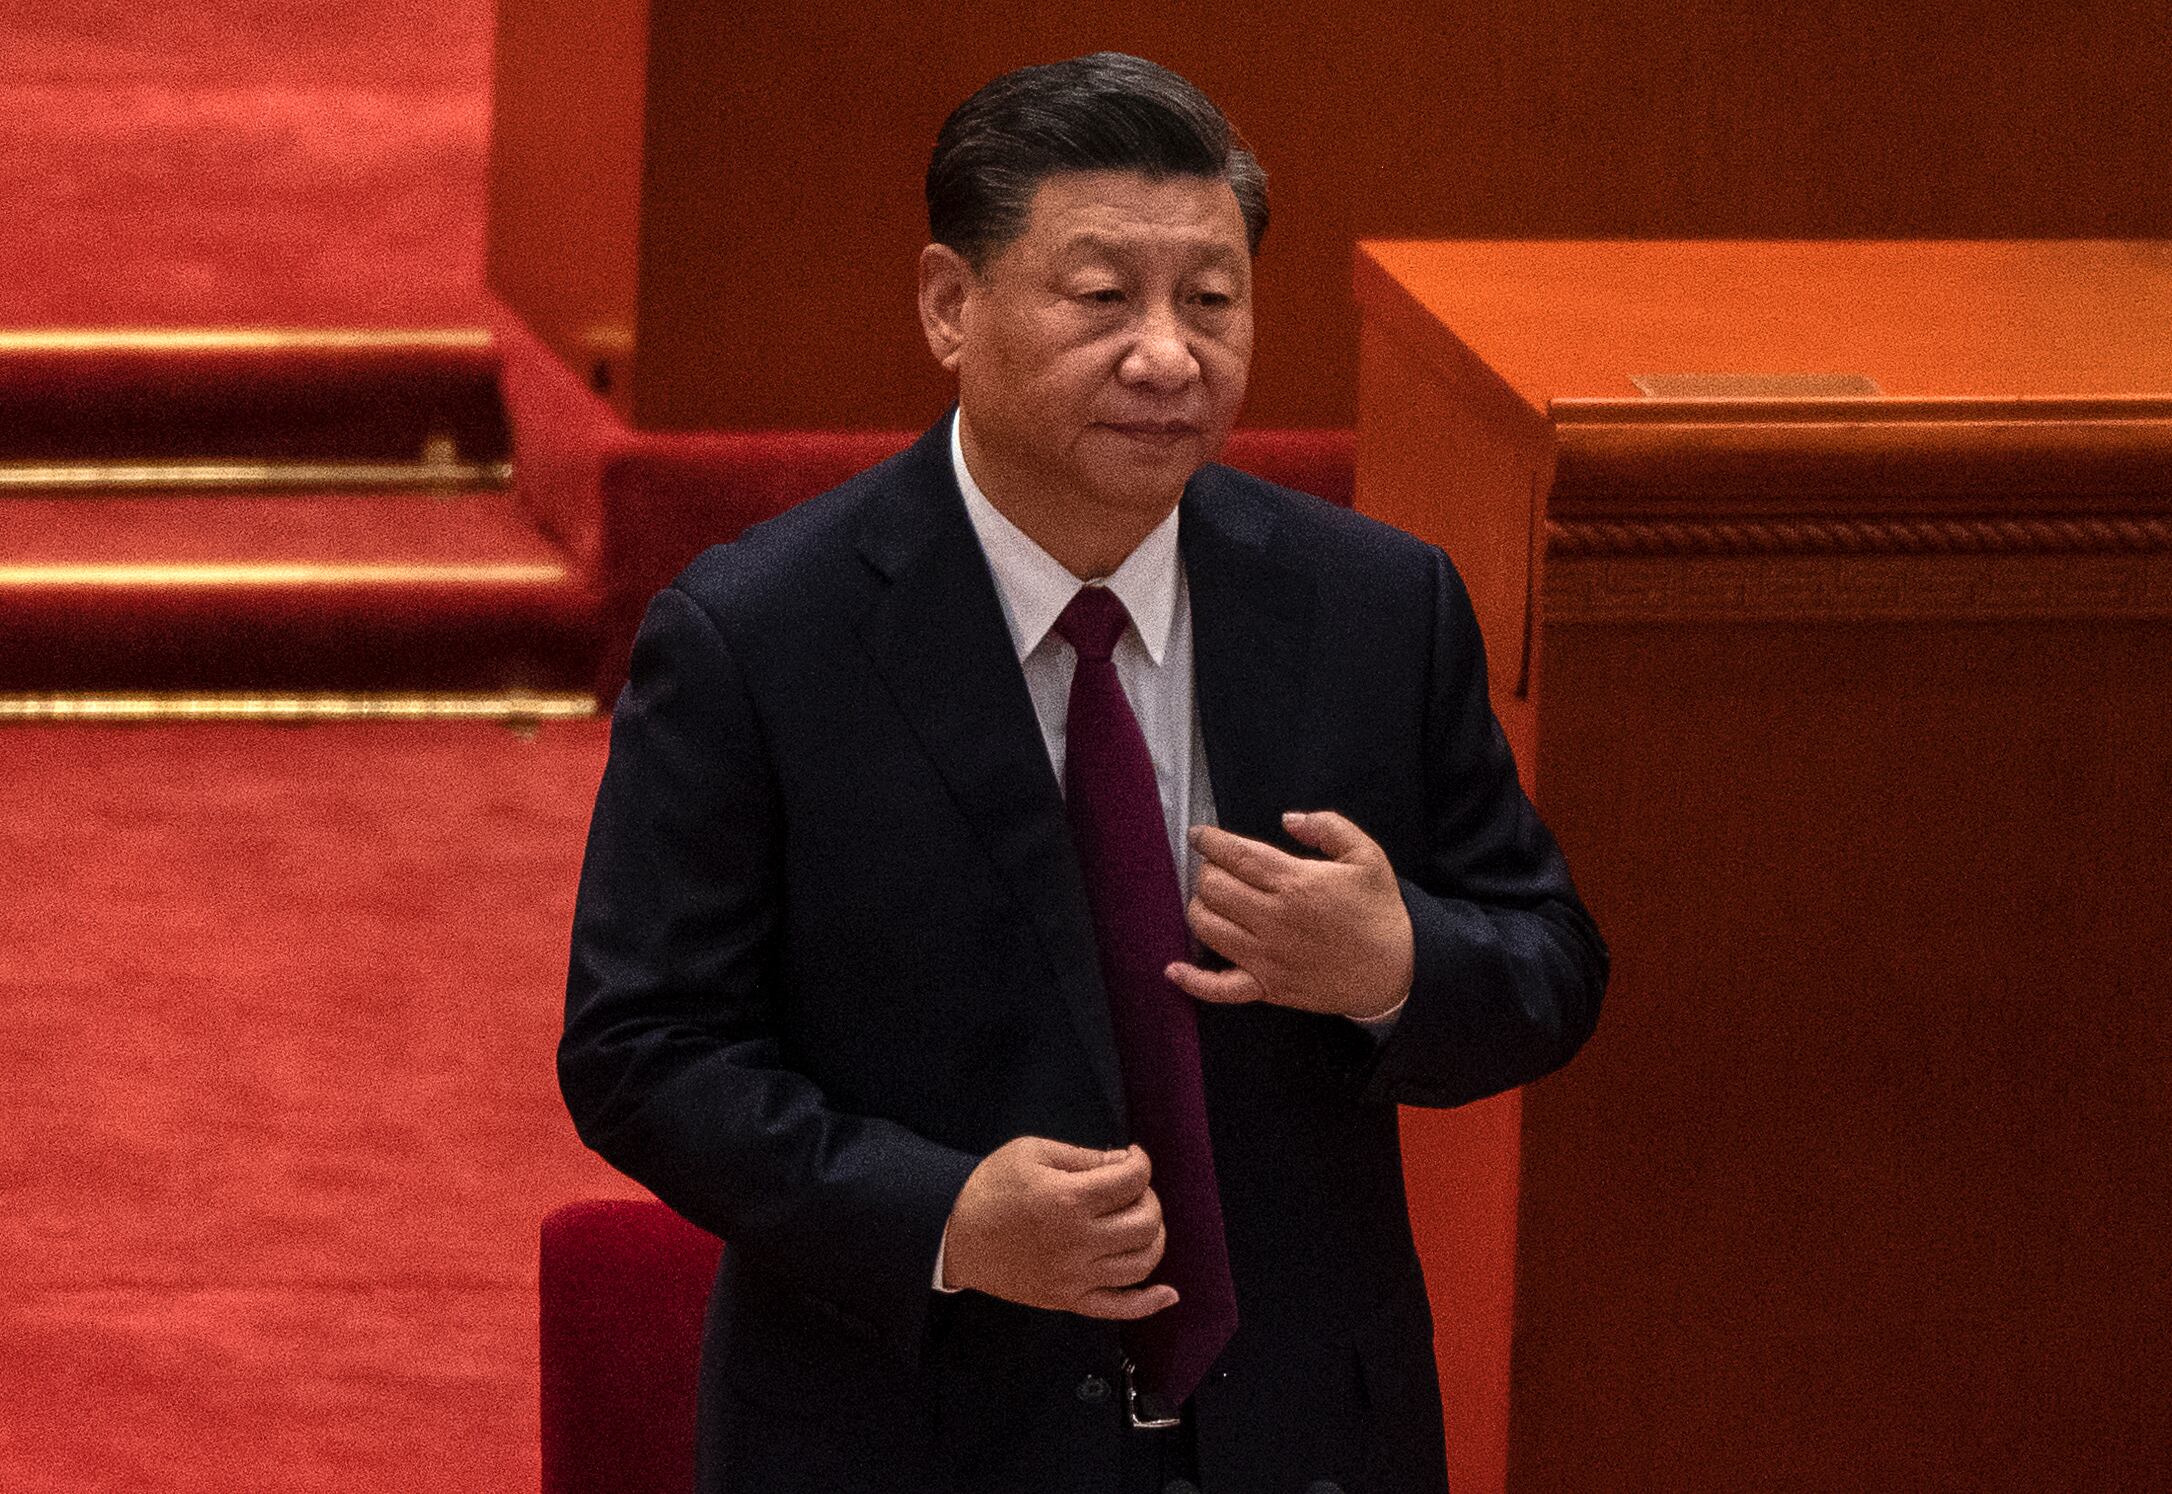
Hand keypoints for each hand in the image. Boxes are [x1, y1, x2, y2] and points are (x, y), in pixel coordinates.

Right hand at [939, 1138, 1175, 1319]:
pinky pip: (1119, 1308)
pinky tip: (1168, 1293)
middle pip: (1146, 1222)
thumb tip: (1123, 1162)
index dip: (1140, 1162)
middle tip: (1130, 1189)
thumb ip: (1083, 1156)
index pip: (1133, 1180)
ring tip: (1135, 1221)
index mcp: (1070, 1199)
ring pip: (1141, 1263)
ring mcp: (1075, 1276)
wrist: (952, 1234)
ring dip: (1152, 1238)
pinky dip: (1149, 1303)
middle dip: (1148, 1198)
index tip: (1131, 1158)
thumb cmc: (989, 1187)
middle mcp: (1079, 1242)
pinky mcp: (1068, 1299)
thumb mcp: (1032, 1152)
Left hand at [1166, 810, 1413, 1019]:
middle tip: (1219, 868)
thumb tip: (1288, 818)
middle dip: (1207, 872)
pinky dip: (1192, 981)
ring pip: (1207, 928)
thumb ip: (1327, 827)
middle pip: (1213, 888)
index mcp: (1295, 882)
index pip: (1235, 855)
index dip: (1209, 841)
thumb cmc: (1381, 911)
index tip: (1200, 835)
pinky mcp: (1267, 988)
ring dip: (1200, 908)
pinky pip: (1219, 989)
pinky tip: (1173, 969)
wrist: (1400, 971)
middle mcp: (1273, 919)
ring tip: (1212, 901)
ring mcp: (1266, 957)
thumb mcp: (1367, 855)